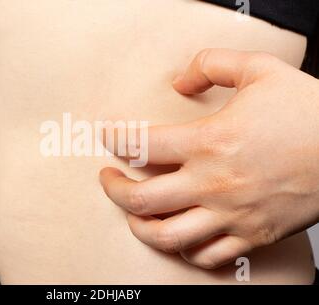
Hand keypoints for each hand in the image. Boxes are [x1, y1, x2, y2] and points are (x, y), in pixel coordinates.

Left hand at [99, 49, 318, 268]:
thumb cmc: (307, 112)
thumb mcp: (259, 69)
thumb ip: (211, 65)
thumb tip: (180, 82)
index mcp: (210, 142)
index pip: (141, 145)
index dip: (115, 138)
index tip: (108, 135)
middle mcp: (213, 184)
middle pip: (140, 199)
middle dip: (112, 189)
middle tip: (108, 178)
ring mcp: (231, 215)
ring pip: (166, 237)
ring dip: (139, 226)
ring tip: (134, 212)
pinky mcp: (251, 235)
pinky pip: (205, 255)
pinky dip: (184, 248)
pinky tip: (179, 234)